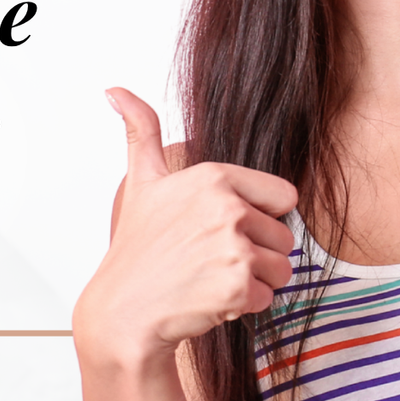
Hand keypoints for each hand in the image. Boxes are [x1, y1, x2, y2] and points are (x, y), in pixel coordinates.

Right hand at [73, 87, 300, 364]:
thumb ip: (140, 130)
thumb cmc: (137, 248)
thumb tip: (115, 90)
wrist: (124, 310)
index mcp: (213, 176)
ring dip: (254, 280)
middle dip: (256, 253)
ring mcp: (233, 248)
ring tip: (212, 278)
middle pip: (283, 236)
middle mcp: (226, 207)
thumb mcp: (141, 182)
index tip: (222, 228)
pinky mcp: (237, 286)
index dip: (259, 217)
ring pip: (282, 268)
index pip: (283, 197)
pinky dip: (244, 305)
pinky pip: (268, 297)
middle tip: (211, 259)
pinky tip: (210, 299)